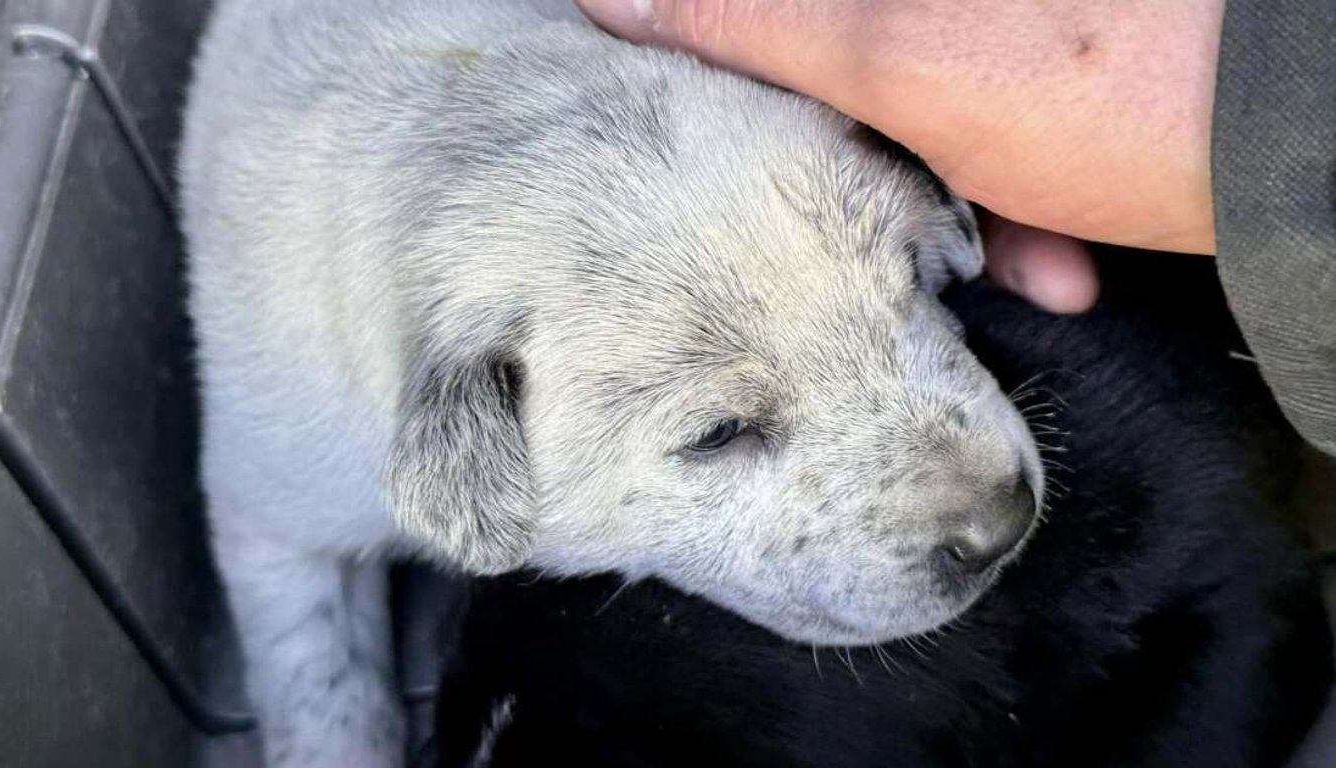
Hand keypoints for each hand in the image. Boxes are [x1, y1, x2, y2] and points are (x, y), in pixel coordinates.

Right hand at [577, 0, 1224, 312]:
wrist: (1280, 147)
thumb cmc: (1093, 86)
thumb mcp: (894, 58)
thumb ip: (750, 23)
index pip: (757, 26)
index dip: (723, 74)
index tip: (705, 153)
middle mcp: (930, 10)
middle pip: (838, 87)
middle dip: (873, 176)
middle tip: (912, 231)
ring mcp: (994, 43)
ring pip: (925, 129)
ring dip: (964, 213)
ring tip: (1029, 263)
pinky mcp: (1050, 88)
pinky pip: (1002, 150)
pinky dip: (1029, 213)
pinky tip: (1066, 262)